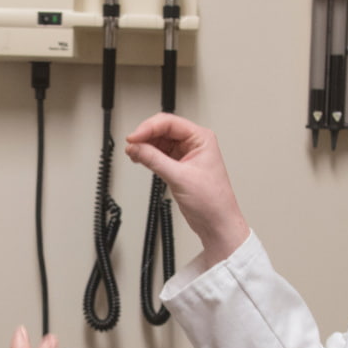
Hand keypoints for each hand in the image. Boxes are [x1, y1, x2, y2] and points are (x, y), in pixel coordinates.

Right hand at [125, 113, 249, 262]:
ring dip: (144, 146)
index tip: (133, 138)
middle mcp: (194, 143)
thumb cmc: (213, 201)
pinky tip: (139, 159)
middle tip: (131, 146)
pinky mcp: (178, 166)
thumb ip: (154, 160)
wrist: (217, 224)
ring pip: (159, 141)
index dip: (148, 128)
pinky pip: (158, 154)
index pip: (169, 123)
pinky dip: (147, 155)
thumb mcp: (180, 177)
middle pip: (162, 129)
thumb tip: (136, 147)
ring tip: (133, 153)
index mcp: (201, 138)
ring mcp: (185, 154)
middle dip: (145, 136)